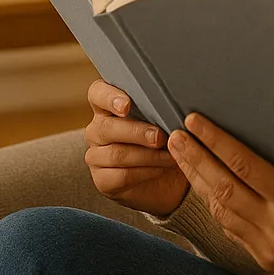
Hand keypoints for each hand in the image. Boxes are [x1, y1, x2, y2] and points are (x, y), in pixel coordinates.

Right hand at [84, 80, 188, 217]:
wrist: (168, 178)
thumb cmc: (165, 140)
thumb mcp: (165, 121)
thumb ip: (162, 108)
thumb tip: (176, 99)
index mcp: (107, 107)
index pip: (97, 94)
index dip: (109, 97)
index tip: (127, 105)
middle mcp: (97, 130)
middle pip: (107, 127)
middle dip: (137, 132)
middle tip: (160, 137)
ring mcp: (96, 157)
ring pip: (117, 154)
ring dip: (148, 156)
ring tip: (171, 155)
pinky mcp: (103, 180)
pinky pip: (121, 176)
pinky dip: (146, 172)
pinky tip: (161, 169)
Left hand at [170, 113, 273, 274]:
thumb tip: (258, 120)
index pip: (243, 164)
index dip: (214, 141)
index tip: (194, 121)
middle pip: (223, 188)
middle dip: (195, 159)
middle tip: (175, 136)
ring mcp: (268, 247)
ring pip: (220, 211)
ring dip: (198, 182)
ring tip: (182, 157)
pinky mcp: (264, 260)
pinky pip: (231, 230)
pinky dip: (216, 205)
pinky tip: (205, 186)